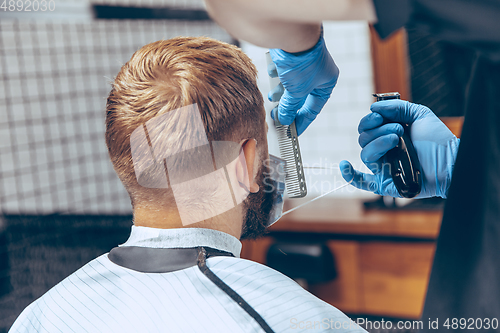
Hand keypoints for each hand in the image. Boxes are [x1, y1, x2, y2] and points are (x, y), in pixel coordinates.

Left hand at [268, 31, 338, 134]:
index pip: (313, 109)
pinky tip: (273, 74)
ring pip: (291, 85)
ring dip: (280, 93)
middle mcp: (318, 74)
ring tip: (272, 97)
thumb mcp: (297, 91)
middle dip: (288, 107)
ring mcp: (305, 65)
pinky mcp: (292, 57)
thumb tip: (284, 119)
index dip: (301, 122)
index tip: (292, 133)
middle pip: (301, 98)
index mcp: (327, 83)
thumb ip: (290, 107)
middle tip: (277, 118)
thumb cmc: (303, 62)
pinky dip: (277, 76)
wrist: (291, 35)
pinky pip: (284, 72)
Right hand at [340, 99, 459, 197]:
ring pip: (365, 154)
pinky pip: (362, 182)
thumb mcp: (419, 114)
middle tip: (398, 130)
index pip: (366, 127)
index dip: (369, 121)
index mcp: (387, 134)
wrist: (450, 162)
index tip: (379, 117)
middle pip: (363, 139)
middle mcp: (383, 150)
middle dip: (378, 131)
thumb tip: (373, 108)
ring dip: (377, 144)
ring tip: (397, 140)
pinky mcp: (384, 182)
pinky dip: (350, 175)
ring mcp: (382, 166)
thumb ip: (397, 107)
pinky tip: (345, 166)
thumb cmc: (438, 140)